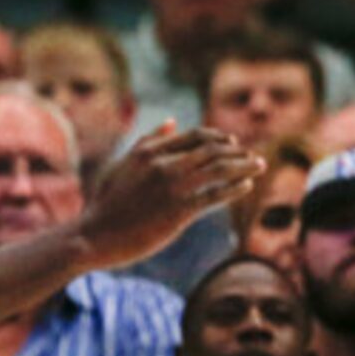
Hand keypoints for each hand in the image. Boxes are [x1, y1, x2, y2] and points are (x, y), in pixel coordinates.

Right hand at [78, 124, 261, 265]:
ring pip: (218, 169)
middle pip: (212, 150)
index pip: (196, 136)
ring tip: (260, 167)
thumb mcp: (124, 164)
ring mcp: (171, 187)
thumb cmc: (107, 202)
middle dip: (238, 152)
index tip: (234, 145)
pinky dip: (234, 189)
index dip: (219, 139)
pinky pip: (214, 196)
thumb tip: (172, 120)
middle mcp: (162, 164)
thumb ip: (148, 141)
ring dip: (243, 166)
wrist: (94, 236)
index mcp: (149, 150)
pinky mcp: (178, 212)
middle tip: (255, 157)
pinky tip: (247, 186)